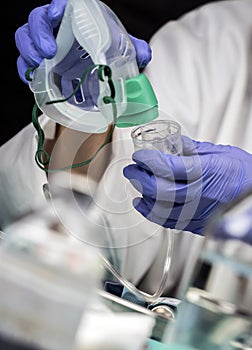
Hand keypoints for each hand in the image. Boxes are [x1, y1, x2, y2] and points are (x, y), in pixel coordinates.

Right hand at [15, 0, 151, 82]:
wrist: (95, 65)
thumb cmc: (103, 48)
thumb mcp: (119, 46)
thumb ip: (132, 48)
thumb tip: (144, 55)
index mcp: (74, 16)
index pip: (60, 4)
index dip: (56, 6)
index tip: (58, 11)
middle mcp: (57, 27)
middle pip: (37, 21)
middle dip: (39, 34)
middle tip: (49, 52)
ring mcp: (46, 44)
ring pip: (26, 38)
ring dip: (29, 52)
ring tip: (38, 65)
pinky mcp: (40, 62)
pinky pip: (25, 61)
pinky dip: (25, 70)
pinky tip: (32, 78)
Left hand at [123, 136, 251, 234]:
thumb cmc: (247, 176)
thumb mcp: (222, 154)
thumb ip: (194, 150)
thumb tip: (175, 144)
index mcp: (203, 172)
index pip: (165, 166)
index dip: (147, 160)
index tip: (139, 156)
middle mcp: (197, 194)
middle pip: (157, 189)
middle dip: (139, 178)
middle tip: (132, 170)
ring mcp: (196, 213)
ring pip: (159, 210)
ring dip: (143, 197)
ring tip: (136, 188)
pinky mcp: (197, 225)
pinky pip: (168, 222)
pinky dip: (153, 213)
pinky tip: (146, 206)